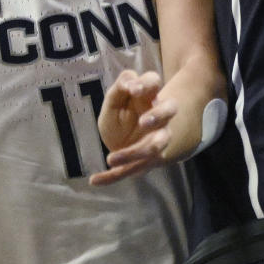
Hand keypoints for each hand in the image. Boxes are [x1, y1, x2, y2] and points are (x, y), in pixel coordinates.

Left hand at [89, 69, 177, 185]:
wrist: (123, 139)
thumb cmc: (121, 115)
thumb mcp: (114, 101)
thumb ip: (119, 89)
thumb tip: (129, 82)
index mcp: (149, 97)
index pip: (154, 82)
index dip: (147, 84)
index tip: (133, 90)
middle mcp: (158, 118)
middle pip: (169, 110)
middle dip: (158, 116)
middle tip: (143, 122)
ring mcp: (156, 140)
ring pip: (156, 145)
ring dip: (137, 152)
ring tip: (111, 159)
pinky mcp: (146, 160)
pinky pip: (132, 170)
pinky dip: (112, 177)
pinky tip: (94, 181)